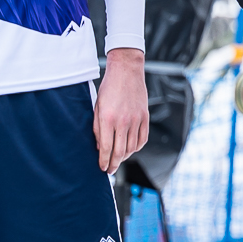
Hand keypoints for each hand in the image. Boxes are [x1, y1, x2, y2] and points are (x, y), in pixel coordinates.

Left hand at [94, 49, 150, 172]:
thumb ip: (97, 128)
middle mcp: (123, 121)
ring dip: (124, 156)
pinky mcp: (145, 117)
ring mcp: (136, 120)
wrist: (126, 71)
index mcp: (108, 119)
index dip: (104, 161)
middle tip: (110, 170)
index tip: (102, 168)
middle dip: (114, 164)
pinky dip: (136, 147)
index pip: (106, 148)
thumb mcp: (97, 107)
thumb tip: (100, 147)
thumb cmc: (108, 88)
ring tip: (118, 159)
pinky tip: (130, 148)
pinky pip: (142, 139)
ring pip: (132, 147)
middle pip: (120, 151)